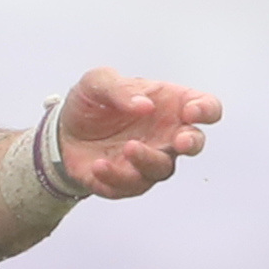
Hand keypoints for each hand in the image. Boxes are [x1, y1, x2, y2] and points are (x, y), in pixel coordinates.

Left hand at [57, 67, 221, 198]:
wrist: (62, 131)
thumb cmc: (91, 103)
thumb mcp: (97, 82)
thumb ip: (120, 88)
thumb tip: (144, 104)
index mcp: (168, 105)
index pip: (205, 107)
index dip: (206, 110)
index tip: (190, 111)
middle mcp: (165, 134)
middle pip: (194, 143)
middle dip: (192, 143)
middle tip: (180, 142)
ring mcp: (149, 159)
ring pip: (163, 168)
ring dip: (147, 160)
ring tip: (127, 148)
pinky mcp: (127, 181)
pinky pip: (131, 186)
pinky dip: (116, 178)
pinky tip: (99, 165)